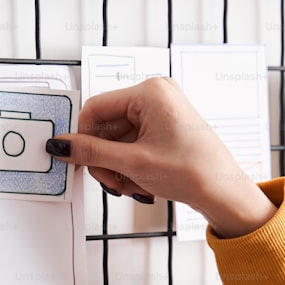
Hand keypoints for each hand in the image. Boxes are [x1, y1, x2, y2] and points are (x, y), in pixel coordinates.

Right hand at [46, 76, 276, 237]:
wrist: (224, 192)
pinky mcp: (164, 129)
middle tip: (111, 183)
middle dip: (104, 159)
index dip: (83, 137)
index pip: (96, 108)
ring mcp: (160, 113)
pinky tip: (139, 184)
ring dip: (117, 167)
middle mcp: (155, 96)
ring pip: (117, 140)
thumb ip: (91, 152)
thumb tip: (61, 145)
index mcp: (149, 91)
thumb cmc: (192, 171)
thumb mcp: (133, 163)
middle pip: (105, 126)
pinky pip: (132, 145)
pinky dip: (130, 166)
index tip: (76, 160)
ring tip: (129, 187)